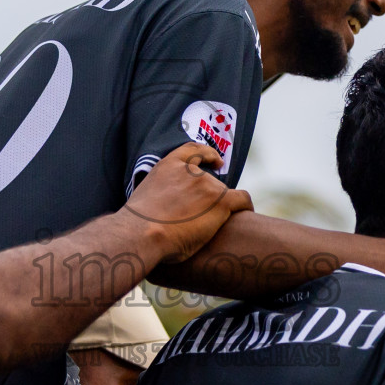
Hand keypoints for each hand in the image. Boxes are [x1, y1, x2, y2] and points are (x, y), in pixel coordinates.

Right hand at [124, 144, 252, 263]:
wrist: (142, 233)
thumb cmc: (138, 226)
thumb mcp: (145, 198)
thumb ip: (161, 195)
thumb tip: (166, 208)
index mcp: (168, 166)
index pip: (192, 151)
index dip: (207, 154)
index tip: (216, 161)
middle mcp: (190, 171)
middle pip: (210, 182)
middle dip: (208, 198)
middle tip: (202, 218)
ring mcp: (206, 184)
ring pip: (223, 196)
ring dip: (220, 208)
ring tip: (212, 227)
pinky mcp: (220, 201)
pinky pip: (242, 199)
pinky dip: (245, 205)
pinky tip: (246, 213)